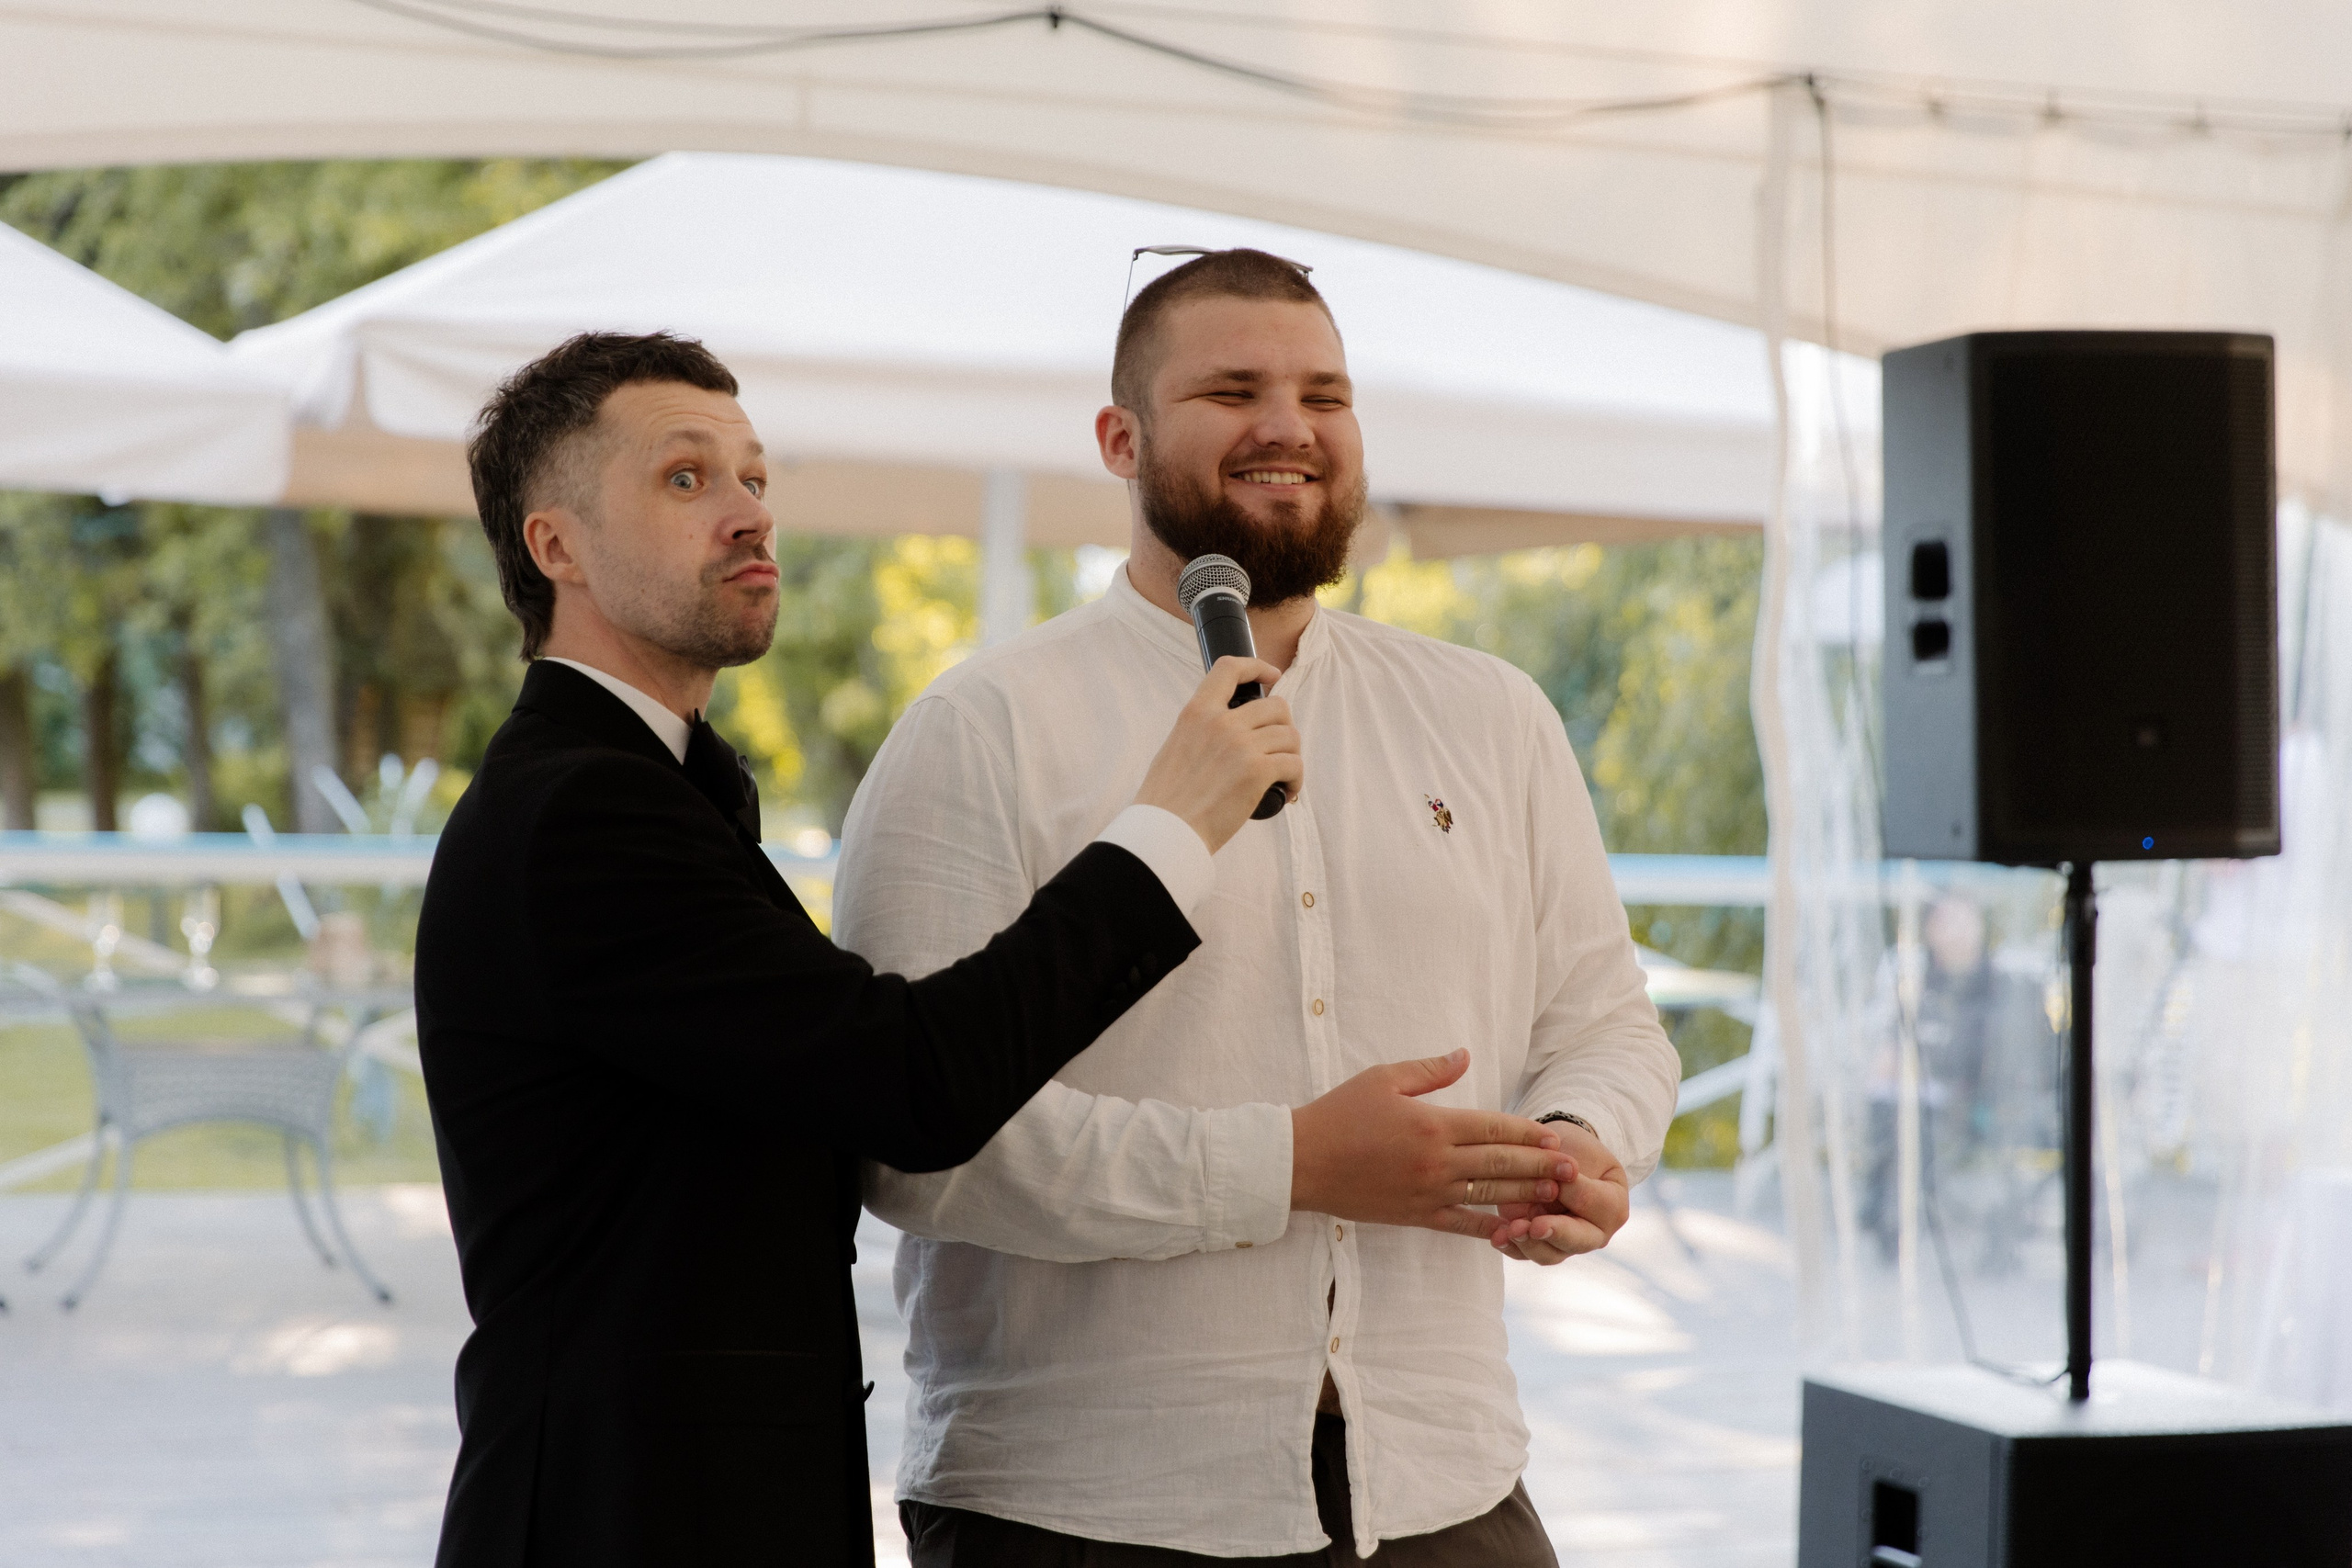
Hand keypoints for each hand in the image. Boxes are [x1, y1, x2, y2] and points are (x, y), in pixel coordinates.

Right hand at [1132, 656, 1302, 854]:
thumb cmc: (1167, 799)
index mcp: (1197, 712)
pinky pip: (1294, 764)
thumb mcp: (1176, 745)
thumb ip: (1200, 729)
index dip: (1257, 667)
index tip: (1272, 676)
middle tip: (1279, 748)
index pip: (1230, 668)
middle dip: (1284, 727)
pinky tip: (1287, 792)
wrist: (1166, 831)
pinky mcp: (1257, 772)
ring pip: (1290, 736)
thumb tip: (1227, 727)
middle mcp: (1220, 723)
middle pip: (1276, 706)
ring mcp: (1240, 746)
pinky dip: (1296, 779)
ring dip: (1292, 756)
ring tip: (1283, 776)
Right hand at [1290, 1049, 1572, 1239]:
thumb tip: (1465, 1055)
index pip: (1493, 1127)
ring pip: (1488, 1193)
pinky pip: (1462, 1225)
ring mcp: (1428, 1192)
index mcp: (1432, 1124)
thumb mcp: (1383, 1078)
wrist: (1301, 1162)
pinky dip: (1489, 1227)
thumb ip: (1429, 1069)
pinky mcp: (1415, 1216)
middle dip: (1540, 1165)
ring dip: (1526, 1193)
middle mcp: (1436, 1161)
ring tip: (1555, 1194)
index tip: (1553, 1135)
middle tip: (1572, 1169)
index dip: (1527, 1132)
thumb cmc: (1339, 1114)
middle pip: (1501, 1162)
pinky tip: (1512, 1227)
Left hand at [1489, 1119, 1629, 1263]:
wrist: (1554, 1154)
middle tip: (1535, 1227)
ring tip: (1509, 1230)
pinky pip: (1523, 1254)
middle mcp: (1593, 1232)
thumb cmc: (1571, 1148)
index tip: (1557, 1182)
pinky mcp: (1538, 1245)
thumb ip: (1566, 1168)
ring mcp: (1565, 1242)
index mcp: (1613, 1205)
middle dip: (1555, 1233)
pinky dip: (1509, 1246)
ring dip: (1527, 1244)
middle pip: (1578, 1241)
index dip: (1575, 1194)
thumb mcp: (1576, 1149)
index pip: (1596, 1204)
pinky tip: (1496, 1237)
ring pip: (1549, 1254)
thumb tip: (1552, 1184)